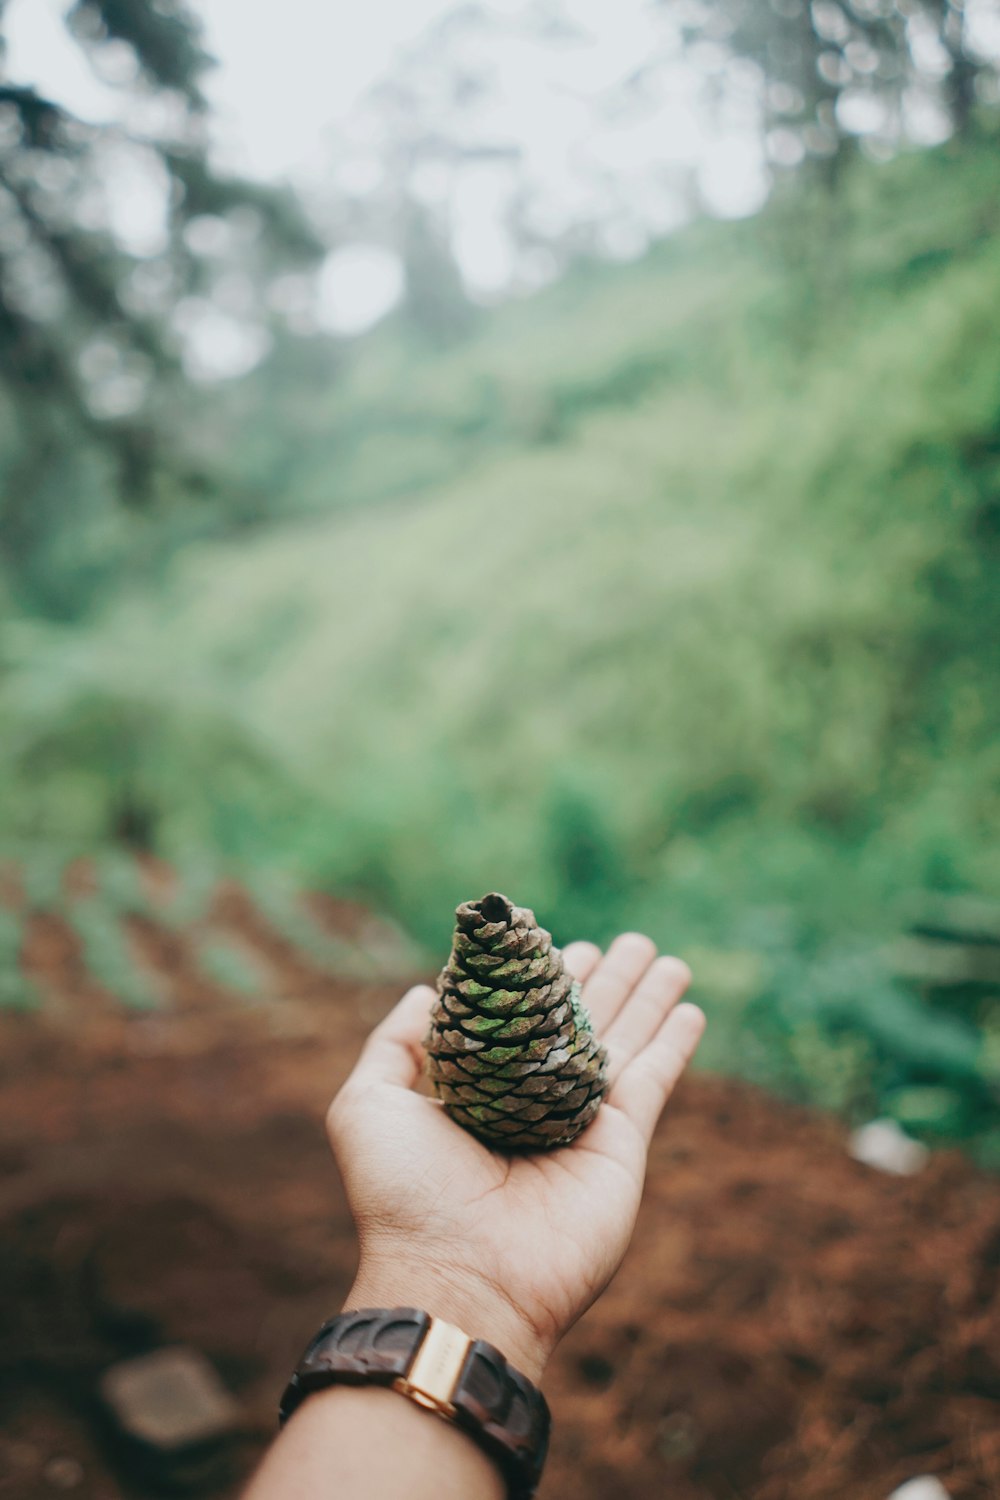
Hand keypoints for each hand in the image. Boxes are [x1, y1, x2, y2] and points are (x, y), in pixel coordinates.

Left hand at [326, 934, 704, 1379]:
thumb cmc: (402, 1195)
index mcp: (478, 1094)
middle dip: (606, 981)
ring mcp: (581, 1126)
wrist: (458, 1277)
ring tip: (668, 957)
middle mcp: (533, 1106)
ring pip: (622, 1043)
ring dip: (648, 999)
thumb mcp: (370, 1105)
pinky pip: (653, 1081)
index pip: (518, 1024)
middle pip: (578, 1026)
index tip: (555, 941)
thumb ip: (394, 1044)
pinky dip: (674, 1044)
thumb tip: (426, 990)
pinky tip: (691, 1009)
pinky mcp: (621, 1148)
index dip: (539, 982)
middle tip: (633, 940)